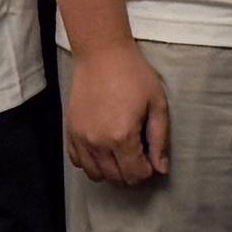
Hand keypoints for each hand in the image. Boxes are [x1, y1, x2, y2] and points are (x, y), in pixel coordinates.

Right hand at [62, 37, 175, 189]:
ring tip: (121, 153)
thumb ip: (159, 139)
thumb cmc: (133, 75)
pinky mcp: (70, 131)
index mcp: (122, 136)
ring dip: (111, 170)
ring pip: (95, 174)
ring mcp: (81, 138)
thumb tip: (161, 168)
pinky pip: (77, 161)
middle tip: (139, 154)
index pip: (135, 174)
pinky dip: (91, 162)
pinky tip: (102, 149)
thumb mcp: (157, 104)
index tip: (151, 157)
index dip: (148, 170)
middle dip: (131, 172)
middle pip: (116, 178)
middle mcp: (98, 142)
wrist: (102, 53)